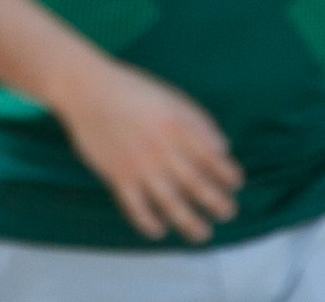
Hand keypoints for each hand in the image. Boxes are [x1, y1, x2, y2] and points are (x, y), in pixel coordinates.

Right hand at [52, 55, 242, 241]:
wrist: (88, 89)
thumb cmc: (132, 89)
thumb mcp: (170, 96)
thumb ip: (197, 121)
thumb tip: (222, 147)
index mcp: (176, 124)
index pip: (211, 156)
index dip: (227, 173)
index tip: (236, 183)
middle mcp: (161, 148)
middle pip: (196, 183)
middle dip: (217, 202)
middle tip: (229, 212)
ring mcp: (140, 165)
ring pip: (171, 203)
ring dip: (190, 222)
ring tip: (203, 233)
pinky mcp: (118, 177)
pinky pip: (137, 209)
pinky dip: (149, 224)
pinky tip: (160, 229)